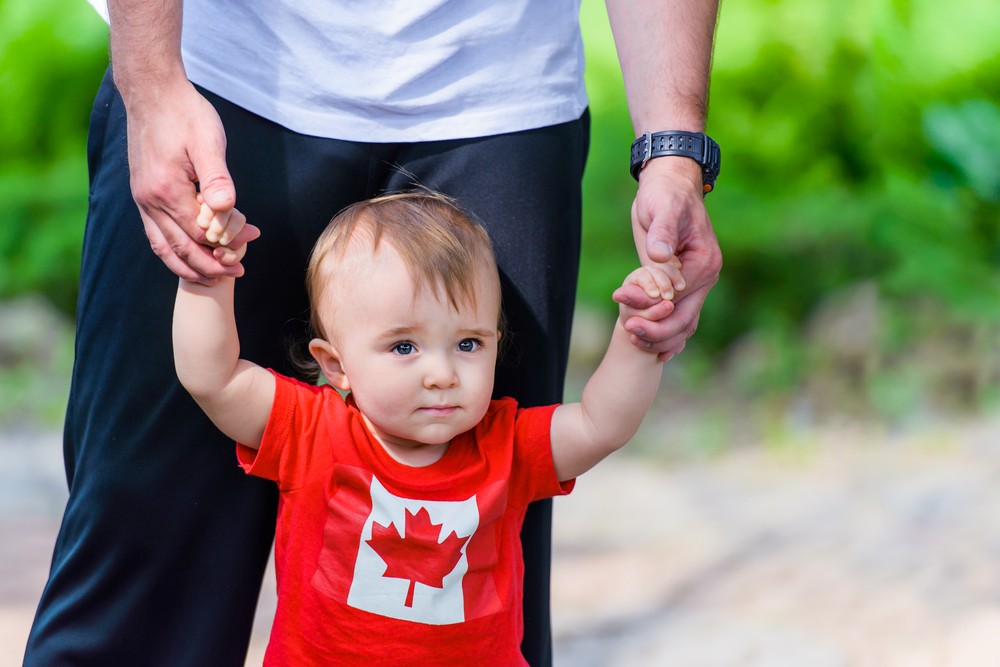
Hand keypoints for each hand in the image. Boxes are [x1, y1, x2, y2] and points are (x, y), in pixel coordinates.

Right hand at [124, 79, 255, 283]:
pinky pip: (155, 234)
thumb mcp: (208, 142)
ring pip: (163, 247)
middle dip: (209, 266)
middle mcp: (149, 201)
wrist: (152, 91)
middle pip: (180, 249)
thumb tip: (226, 208)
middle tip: (236, 273)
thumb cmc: (185, 114)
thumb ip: (217, 179)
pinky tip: (189, 254)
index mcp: (167, 191)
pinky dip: (172, 251)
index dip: (226, 244)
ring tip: (214, 276)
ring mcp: (142, 199)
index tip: (251, 242)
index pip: (200, 233)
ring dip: (189, 266)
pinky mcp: (141, 194)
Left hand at [623, 157, 721, 360]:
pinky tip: (645, 341)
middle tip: (627, 331)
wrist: (670, 184)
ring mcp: (697, 282)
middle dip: (656, 331)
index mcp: (704, 262)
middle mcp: (706, 276)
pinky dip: (664, 331)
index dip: (651, 310)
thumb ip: (663, 233)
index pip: (677, 299)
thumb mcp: (662, 208)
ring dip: (659, 336)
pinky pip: (678, 316)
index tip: (625, 314)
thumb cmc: (665, 194)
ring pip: (683, 323)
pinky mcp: (684, 284)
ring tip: (632, 339)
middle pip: (684, 318)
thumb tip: (658, 255)